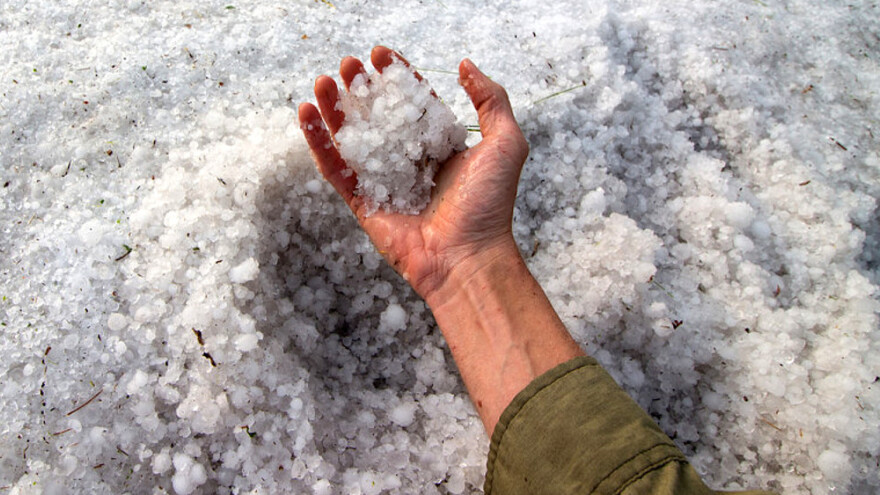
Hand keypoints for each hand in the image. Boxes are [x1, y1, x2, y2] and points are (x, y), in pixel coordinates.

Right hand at [298, 46, 528, 300]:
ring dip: (335, 109)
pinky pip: (335, 169)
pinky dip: (318, 143)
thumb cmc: (490, 204)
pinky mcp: (363, 203)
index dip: (396, 76)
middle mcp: (411, 161)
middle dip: (361, 87)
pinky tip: (307, 114)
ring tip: (322, 81)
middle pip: (378, 115)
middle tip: (348, 64)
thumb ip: (490, 101)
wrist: (468, 256)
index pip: (413, 102)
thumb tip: (464, 65)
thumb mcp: (506, 143)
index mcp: (441, 146)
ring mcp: (384, 182)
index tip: (380, 53)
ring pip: (353, 138)